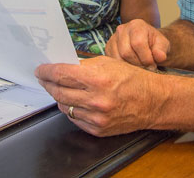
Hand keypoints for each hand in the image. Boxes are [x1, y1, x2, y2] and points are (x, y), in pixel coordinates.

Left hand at [35, 57, 158, 136]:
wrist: (153, 101)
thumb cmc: (132, 78)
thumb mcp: (108, 62)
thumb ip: (83, 65)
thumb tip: (61, 66)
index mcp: (97, 79)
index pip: (60, 75)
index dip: (46, 72)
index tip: (40, 70)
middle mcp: (95, 100)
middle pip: (58, 92)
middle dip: (48, 83)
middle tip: (44, 78)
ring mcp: (96, 117)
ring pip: (64, 106)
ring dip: (58, 96)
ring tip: (60, 88)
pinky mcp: (97, 129)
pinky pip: (74, 118)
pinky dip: (71, 109)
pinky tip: (75, 101)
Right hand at [104, 18, 169, 69]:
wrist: (146, 43)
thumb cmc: (154, 44)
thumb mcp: (163, 44)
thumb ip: (162, 50)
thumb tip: (159, 56)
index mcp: (136, 25)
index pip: (138, 43)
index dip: (146, 58)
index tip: (152, 65)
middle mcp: (122, 29)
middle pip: (126, 52)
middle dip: (138, 64)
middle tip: (146, 68)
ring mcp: (113, 38)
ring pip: (118, 58)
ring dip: (130, 67)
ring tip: (139, 67)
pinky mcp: (108, 47)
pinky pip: (112, 61)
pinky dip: (122, 67)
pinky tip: (131, 65)